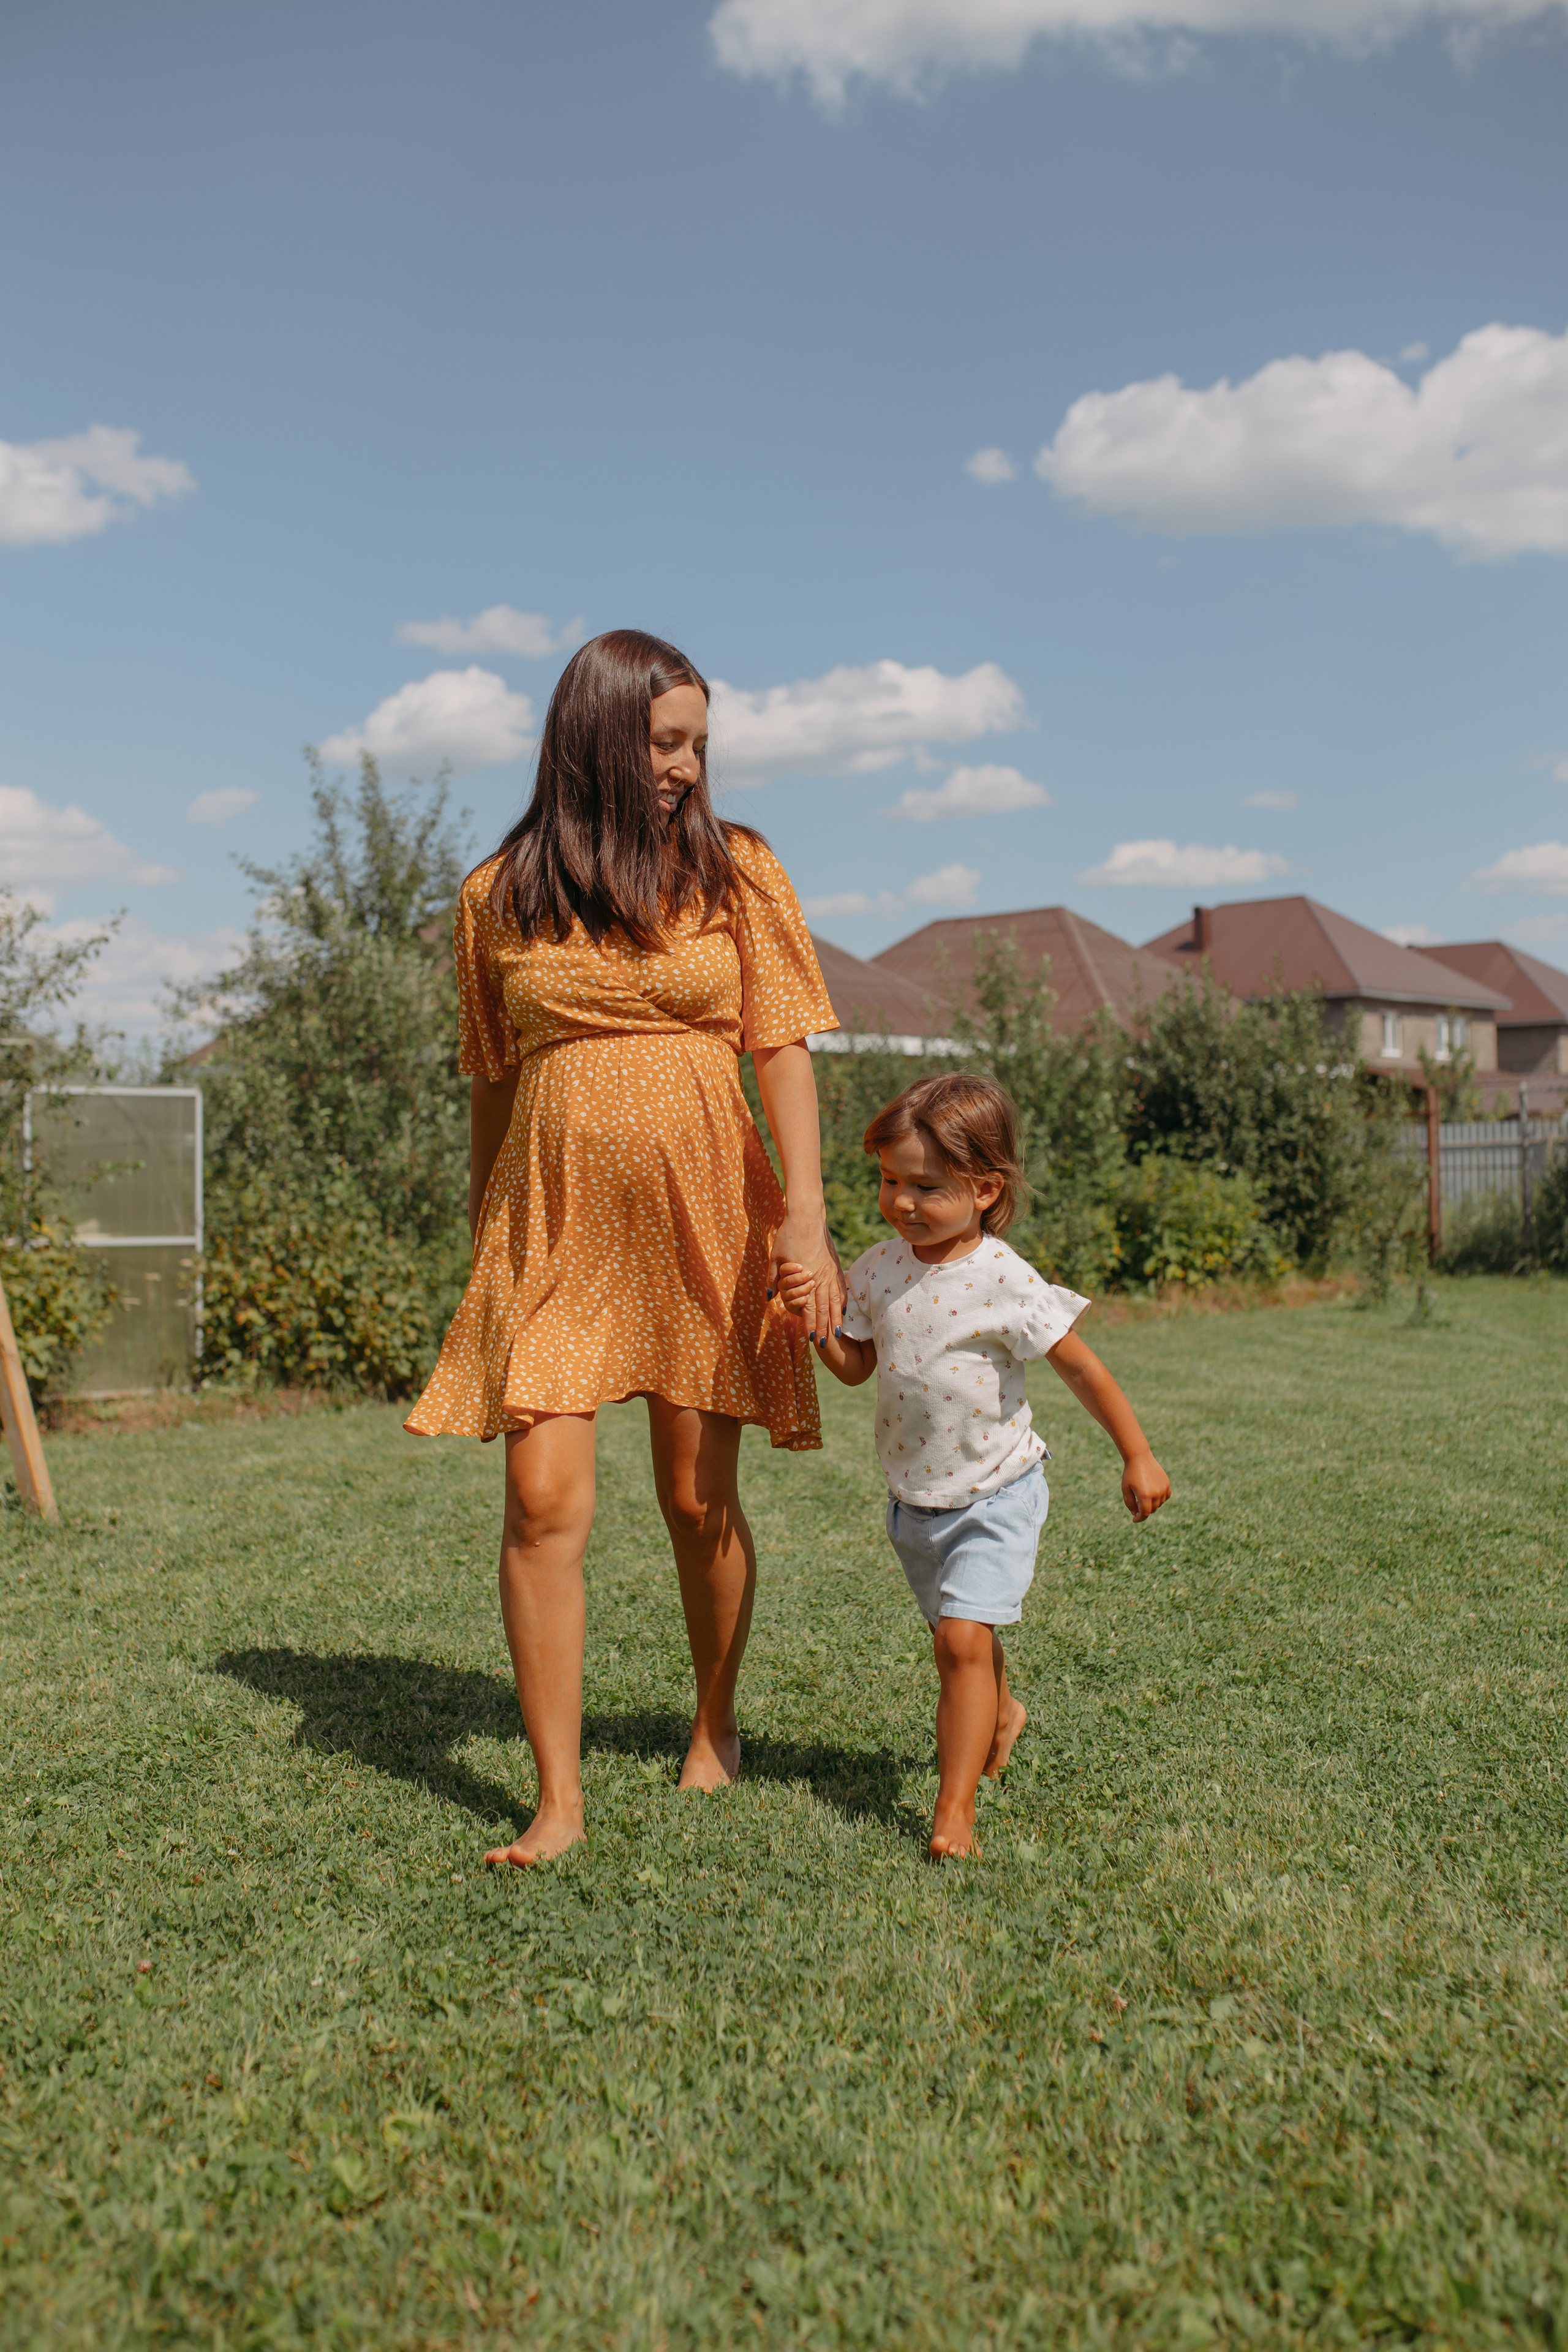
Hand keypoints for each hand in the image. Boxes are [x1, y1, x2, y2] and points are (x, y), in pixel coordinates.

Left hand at [768, 1208, 844, 1342]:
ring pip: (836, 1300)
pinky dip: (843, 1300)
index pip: (809, 1307)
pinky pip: (841, 1287)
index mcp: (806, 1277)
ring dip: (836, 1318)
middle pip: (824, 1308)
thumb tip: (769, 1296)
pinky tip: (844, 1310)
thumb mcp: (775, 1257)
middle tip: (825, 1345)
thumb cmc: (787, 1235)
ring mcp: (831, 1271)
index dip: (811, 1324)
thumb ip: (773, 1278)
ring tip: (838, 1333)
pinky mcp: (835, 1265)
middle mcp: (821, 1277)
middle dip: (824, 1328)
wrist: (807, 1216)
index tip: (812, 1339)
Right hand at [775, 1260, 815, 1316]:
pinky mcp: (789, 1306)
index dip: (791, 1268)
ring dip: (803, 1289)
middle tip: (811, 1274)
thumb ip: (807, 1265)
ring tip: (812, 1284)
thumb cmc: (815, 1277)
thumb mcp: (813, 1270)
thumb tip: (804, 1260)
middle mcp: (783, 1284)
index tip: (801, 1267)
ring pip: (790, 1293)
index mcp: (785, 1274)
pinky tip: (808, 1297)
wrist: (818, 1295)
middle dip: (800, 1278)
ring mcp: (785, 1296)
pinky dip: (801, 1300)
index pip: (783, 1269)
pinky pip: (792, 1304)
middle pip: (786, 1281)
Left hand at [1121, 1451, 1171, 1522]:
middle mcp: (1156, 1493)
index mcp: (1145, 1496)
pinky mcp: (1167, 1483)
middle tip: (1136, 1503)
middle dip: (1144, 1510)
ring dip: (1152, 1504)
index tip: (1134, 1520)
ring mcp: (1163, 1488)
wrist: (1139, 1457)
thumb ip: (1130, 1503)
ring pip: (1159, 1504)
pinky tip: (1153, 1495)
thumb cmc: (1130, 1473)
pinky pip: (1166, 1496)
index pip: (1145, 1513)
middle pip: (1152, 1509)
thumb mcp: (1126, 1489)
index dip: (1139, 1518)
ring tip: (1143, 1496)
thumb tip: (1135, 1514)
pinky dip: (1160, 1498)